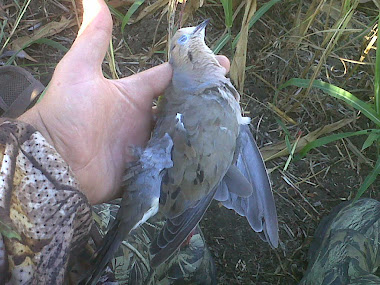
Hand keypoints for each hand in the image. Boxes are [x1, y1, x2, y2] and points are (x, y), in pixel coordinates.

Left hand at [19, 0, 229, 204]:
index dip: (191, 69)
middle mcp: (143, 118)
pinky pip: (172, 159)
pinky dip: (188, 155)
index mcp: (134, 94)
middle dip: (203, 100)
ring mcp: (147, 143)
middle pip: (179, 106)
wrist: (56, 160)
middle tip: (229, 95)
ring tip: (227, 121)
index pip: (168, 77)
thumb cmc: (68, 113)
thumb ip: (92, 38)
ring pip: (179, 133)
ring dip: (199, 127)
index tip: (219, 62)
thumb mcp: (79, 71)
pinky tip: (210, 149)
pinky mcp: (147, 167)